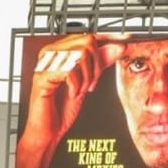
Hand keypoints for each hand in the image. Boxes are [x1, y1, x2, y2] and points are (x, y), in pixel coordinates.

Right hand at [15, 33, 127, 167]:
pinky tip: (72, 94)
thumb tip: (118, 47)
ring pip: (80, 54)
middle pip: (87, 41)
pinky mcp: (42, 76)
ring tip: (80, 91)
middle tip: (91, 85)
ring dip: (86, 76)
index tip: (125, 42)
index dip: (107, 39)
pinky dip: (76, 84)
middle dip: (95, 66)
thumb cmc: (61, 109)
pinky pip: (69, 70)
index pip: (88, 35)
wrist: (49, 132)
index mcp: (60, 50)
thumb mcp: (87, 83)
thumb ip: (100, 64)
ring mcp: (45, 63)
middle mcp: (51, 52)